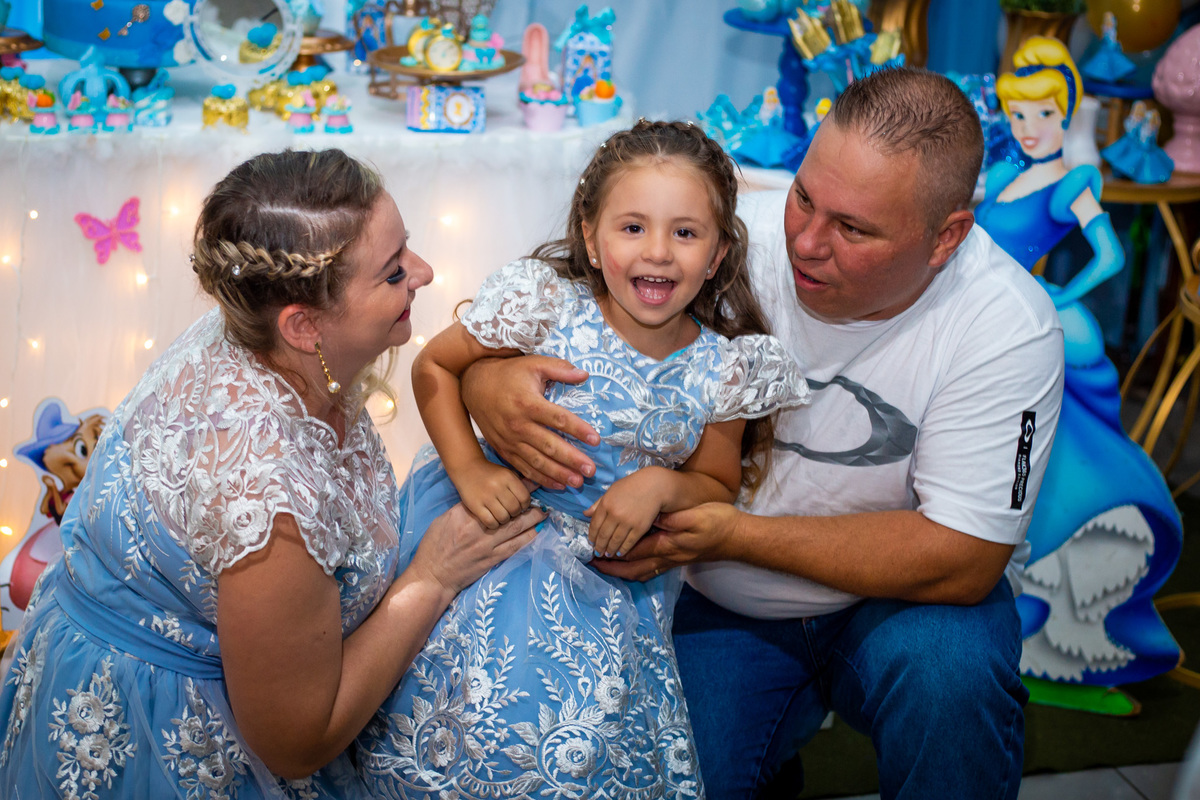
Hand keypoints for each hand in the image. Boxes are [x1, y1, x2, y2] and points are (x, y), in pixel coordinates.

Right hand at [409, 503, 543, 596]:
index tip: (523, 483)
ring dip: (532, 520)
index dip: (510, 490)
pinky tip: (536, 531)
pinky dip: (527, 538)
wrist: (433, 576)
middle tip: (539, 497)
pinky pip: (514, 547)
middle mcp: (479, 528)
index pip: (492, 497)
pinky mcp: (492, 560)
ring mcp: (487, 545)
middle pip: (509, 512)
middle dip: (526, 504)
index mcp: (465, 515)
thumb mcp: (444, 520)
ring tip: (543, 513)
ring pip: (516, 529)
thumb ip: (463, 510)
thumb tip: (480, 501)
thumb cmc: (434, 547)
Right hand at [454, 460, 531, 528]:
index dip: (525, 506)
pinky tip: (493, 519)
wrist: (467, 469)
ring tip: (501, 515)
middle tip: (510, 511)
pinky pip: (491, 522)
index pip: (525, 498)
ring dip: (505, 520)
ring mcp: (486, 497)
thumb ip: (523, 484)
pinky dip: (494, 524)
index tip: (521, 506)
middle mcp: (498, 486)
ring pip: (504, 517)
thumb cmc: (491, 474)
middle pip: (515, 509)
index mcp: (508, 477)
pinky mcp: (475, 506)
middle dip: (515, 513)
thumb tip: (540, 489)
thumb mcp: (508, 474)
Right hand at [461, 355, 599, 489]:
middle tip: (591, 470)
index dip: (579, 430)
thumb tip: (585, 374)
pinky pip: (524, 468)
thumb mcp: (533, 364)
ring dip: (559, 474)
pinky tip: (558, 484)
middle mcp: (518, 425)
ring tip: (579, 482)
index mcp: (528, 403)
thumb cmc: (508, 374)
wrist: (474, 386)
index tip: (596, 440)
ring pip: (538, 461)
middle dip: (572, 459)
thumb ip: (559, 369)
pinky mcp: (504, 450)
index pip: (559, 419)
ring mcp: (510, 440)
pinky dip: (541, 479)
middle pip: (550, 445)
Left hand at [585, 470, 665, 557]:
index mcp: (606, 504)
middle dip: (599, 546)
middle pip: (603, 535)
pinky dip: (623, 550)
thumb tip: (585, 513)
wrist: (654, 486)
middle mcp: (615, 514)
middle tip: (597, 552)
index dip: (592, 536)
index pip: (594, 525)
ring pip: (615, 541)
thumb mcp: (611, 491)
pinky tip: (619, 553)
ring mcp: (628, 522)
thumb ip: (598, 504)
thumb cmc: (631, 486)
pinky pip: (629, 542)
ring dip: (609, 550)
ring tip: (607, 554)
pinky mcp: (640, 528)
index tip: (591, 542)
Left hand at [592, 502, 739, 581]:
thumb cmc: (718, 522)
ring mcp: (672, 562)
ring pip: (640, 572)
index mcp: (667, 546)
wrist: (737, 537)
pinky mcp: (677, 560)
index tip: (592, 551)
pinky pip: (650, 570)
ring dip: (620, 571)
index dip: (611, 553)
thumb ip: (670, 519)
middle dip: (610, 568)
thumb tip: (648, 519)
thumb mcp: (694, 515)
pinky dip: (635, 570)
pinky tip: (630, 565)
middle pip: (632, 568)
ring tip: (604, 566)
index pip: (632, 552)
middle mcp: (666, 558)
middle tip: (591, 563)